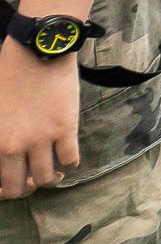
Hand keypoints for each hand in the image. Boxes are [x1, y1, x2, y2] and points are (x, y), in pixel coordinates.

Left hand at [0, 42, 80, 199]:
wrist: (35, 53)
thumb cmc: (7, 75)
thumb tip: (4, 152)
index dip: (4, 189)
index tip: (9, 185)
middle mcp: (16, 145)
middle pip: (20, 187)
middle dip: (25, 190)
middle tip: (30, 181)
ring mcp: (42, 138)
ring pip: (47, 177)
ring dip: (49, 179)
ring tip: (52, 171)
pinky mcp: (65, 127)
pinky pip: (71, 159)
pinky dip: (70, 164)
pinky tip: (67, 157)